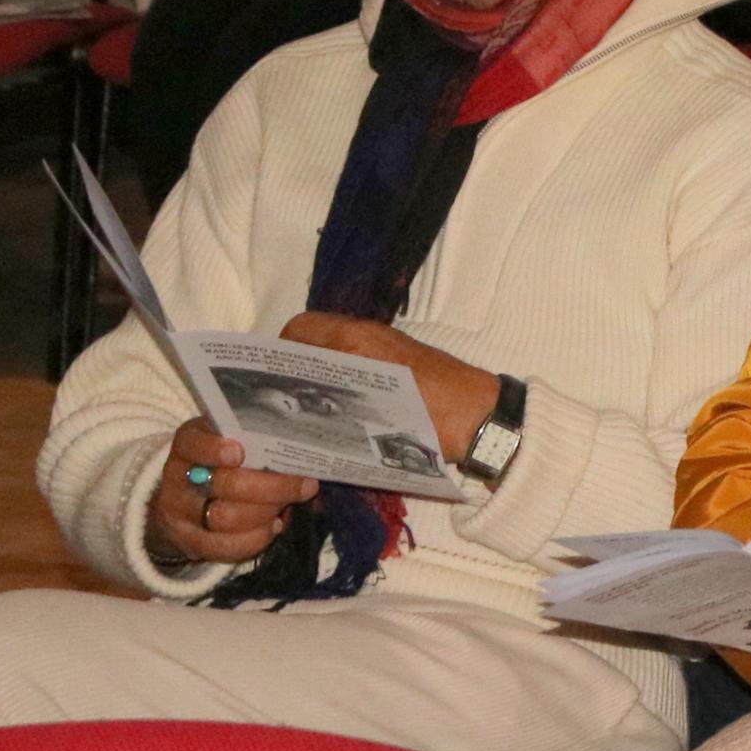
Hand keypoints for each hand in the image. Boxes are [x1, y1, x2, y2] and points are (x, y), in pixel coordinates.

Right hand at [144, 417, 317, 568]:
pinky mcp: (186, 540)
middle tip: (306, 486)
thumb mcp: (231, 439)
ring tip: (289, 506)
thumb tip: (303, 455)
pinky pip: (223, 546)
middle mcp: (177, 476)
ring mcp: (179, 511)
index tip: (240, 453)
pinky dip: (254, 539)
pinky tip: (274, 527)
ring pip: (225, 518)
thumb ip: (257, 441)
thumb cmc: (222, 459)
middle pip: (224, 484)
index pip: (193, 443)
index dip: (214, 449)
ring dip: (266, 513)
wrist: (185, 495)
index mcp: (188, 443)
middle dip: (272, 487)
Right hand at [278, 313, 500, 465]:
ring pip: (334, 360)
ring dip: (318, 382)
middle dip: (295, 371)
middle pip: (314, 344)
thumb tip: (290, 395)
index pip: (300, 328)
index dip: (279, 352)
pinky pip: (358, 372)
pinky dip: (343, 389)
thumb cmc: (432, 412)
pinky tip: (337, 420)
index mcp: (357, 339)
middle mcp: (369, 339)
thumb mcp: (372, 408)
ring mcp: (385, 354)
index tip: (268, 383)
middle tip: (280, 404)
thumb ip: (329, 398)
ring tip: (303, 417)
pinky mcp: (399, 372)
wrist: (483, 422)